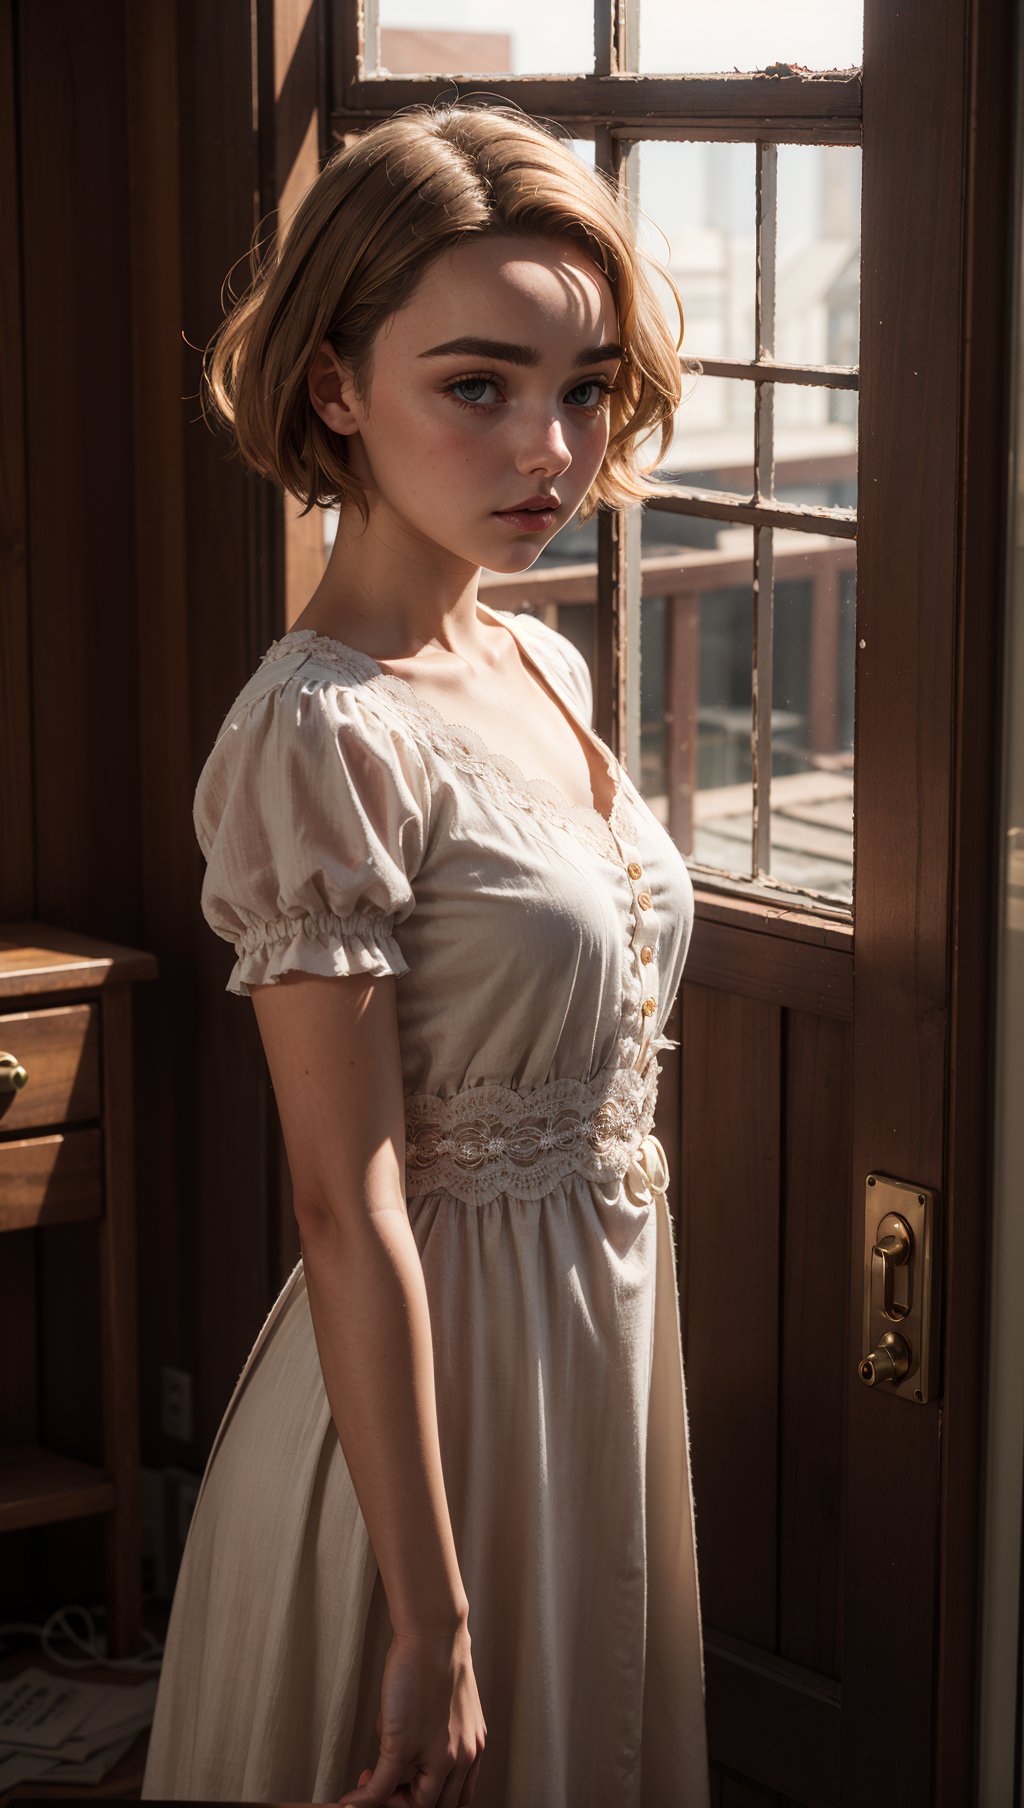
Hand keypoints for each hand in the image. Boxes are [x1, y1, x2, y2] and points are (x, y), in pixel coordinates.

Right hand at [339, 1621, 485, 1807]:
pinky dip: (363, 1800)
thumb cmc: (434, 1662)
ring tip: (370, 1782)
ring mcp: (436, 1753)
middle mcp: (462, 1756)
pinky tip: (349, 1800)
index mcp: (473, 1749)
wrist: (432, 1633)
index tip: (402, 1787)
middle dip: (406, 1804)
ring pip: (414, 1805)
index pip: (454, 1799)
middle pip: (437, 1807)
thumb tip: (403, 1759)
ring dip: (387, 1802)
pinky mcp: (404, 1743)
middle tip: (385, 1793)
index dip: (425, 1799)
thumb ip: (433, 1740)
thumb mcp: (446, 1710)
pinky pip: (381, 1788)